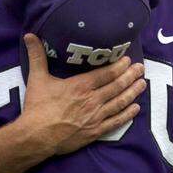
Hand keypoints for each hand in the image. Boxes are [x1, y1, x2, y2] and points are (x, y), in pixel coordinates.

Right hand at [16, 34, 144, 155]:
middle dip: (131, 76)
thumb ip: (37, 56)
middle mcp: (92, 100)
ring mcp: (96, 116)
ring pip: (120, 102)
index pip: (107, 73)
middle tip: (142, 69)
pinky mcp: (95, 131)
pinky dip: (128, 114)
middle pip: (118, 86)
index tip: (129, 60)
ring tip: (143, 84)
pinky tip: (136, 109)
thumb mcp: (37, 78)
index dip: (120, 66)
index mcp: (81, 86)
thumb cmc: (37, 107)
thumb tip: (30, 36)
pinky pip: (116, 122)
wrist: (36, 137)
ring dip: (133, 92)